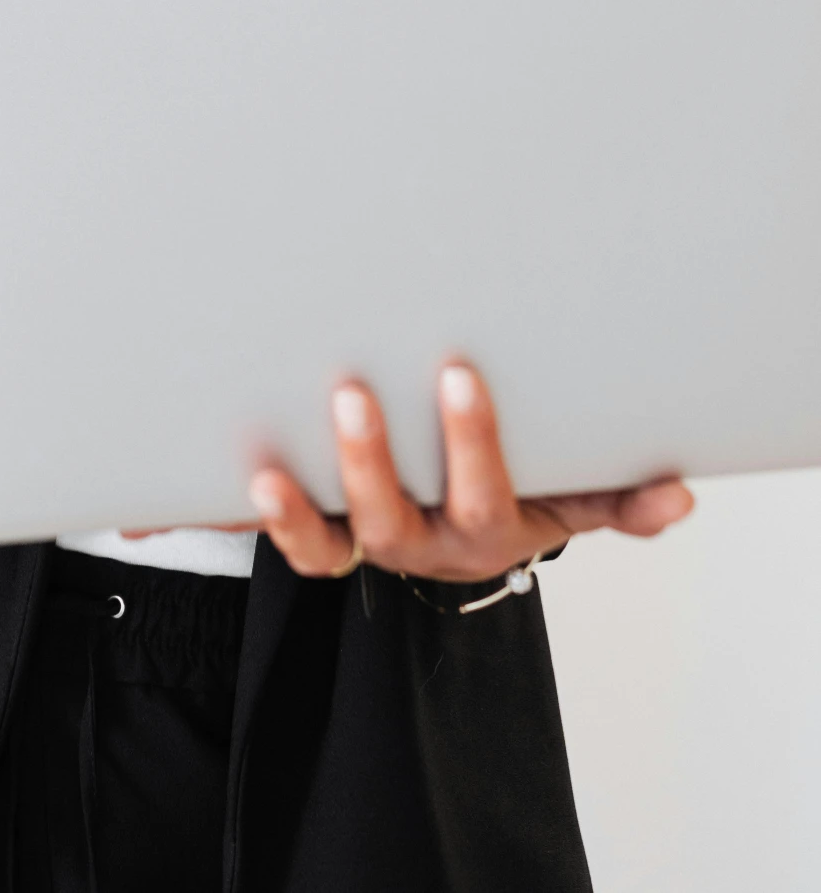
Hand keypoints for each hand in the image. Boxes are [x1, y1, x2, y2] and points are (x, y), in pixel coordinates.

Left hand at [248, 364, 693, 583]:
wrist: (468, 524)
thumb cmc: (524, 485)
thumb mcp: (575, 494)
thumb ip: (622, 498)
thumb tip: (680, 497)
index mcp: (488, 529)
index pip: (482, 497)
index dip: (470, 443)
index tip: (455, 372)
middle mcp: (424, 544)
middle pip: (394, 521)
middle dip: (372, 460)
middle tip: (352, 390)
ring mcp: (369, 542)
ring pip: (334, 539)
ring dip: (302, 506)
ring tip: (272, 467)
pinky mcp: (323, 534)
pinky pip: (292, 542)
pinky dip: (265, 520)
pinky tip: (237, 481)